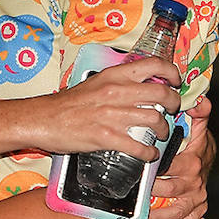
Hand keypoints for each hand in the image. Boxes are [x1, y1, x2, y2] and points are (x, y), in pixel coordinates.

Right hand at [32, 57, 181, 160]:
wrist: (42, 119)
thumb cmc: (67, 103)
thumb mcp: (95, 83)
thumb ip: (118, 83)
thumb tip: (140, 87)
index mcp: (114, 75)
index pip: (154, 64)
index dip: (172, 72)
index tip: (176, 81)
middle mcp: (117, 92)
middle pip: (162, 93)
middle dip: (174, 104)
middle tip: (171, 110)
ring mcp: (112, 115)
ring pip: (155, 120)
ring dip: (164, 131)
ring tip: (161, 135)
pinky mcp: (106, 137)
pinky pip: (139, 146)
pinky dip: (149, 153)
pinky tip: (148, 154)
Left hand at [150, 95, 213, 218]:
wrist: (208, 154)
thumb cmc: (195, 139)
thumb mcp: (197, 123)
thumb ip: (198, 112)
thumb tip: (200, 100)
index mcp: (193, 159)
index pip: (174, 165)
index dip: (159, 168)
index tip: (142, 169)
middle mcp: (196, 179)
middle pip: (172, 189)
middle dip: (154, 191)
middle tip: (135, 192)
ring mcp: (197, 194)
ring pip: (178, 208)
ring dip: (161, 213)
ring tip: (145, 215)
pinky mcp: (198, 206)